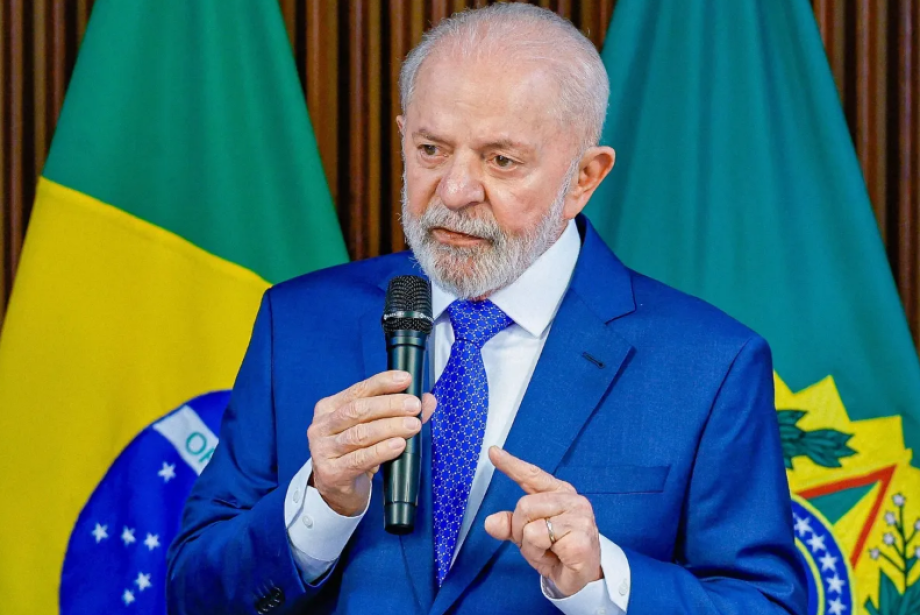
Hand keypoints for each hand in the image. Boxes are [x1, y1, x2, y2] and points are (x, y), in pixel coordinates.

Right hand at [307, 371, 435, 515]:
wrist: (338, 492)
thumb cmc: (355, 454)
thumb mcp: (374, 430)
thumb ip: (398, 413)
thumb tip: (427, 400)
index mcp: (329, 408)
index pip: (358, 390)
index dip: (383, 383)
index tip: (406, 379)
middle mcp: (321, 426)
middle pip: (358, 410)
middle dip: (390, 405)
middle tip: (414, 406)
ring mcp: (322, 450)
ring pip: (360, 434)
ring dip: (390, 427)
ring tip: (413, 426)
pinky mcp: (331, 473)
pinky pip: (359, 459)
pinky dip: (381, 450)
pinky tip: (399, 445)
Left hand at [485, 446, 601, 596]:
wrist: (582, 580)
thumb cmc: (556, 552)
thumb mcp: (527, 536)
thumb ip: (510, 525)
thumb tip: (491, 522)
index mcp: (560, 493)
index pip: (533, 475)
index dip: (511, 464)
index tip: (492, 452)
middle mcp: (572, 500)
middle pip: (524, 505)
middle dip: (521, 529)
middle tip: (537, 544)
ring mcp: (580, 518)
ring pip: (530, 524)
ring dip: (530, 544)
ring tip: (548, 550)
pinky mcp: (581, 537)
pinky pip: (539, 538)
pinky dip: (539, 553)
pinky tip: (557, 556)